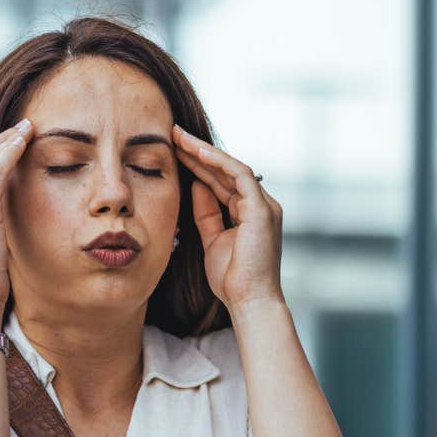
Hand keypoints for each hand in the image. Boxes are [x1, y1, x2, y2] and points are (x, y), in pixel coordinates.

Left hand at [172, 125, 283, 314]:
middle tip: (173, 134)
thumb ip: (206, 212)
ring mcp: (264, 206)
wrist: (249, 301)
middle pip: (226, 171)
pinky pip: (239, 175)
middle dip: (198, 152)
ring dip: (204, 151)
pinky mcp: (262, 209)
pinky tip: (197, 152)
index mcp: (251, 214)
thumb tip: (196, 184)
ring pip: (231, 168)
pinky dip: (218, 162)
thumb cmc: (232, 279)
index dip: (198, 165)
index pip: (222, 182)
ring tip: (179, 137)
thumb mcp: (213, 239)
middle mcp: (261, 205)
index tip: (174, 152)